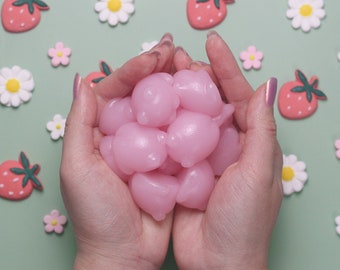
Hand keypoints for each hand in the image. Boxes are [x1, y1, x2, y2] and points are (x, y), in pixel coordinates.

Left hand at [60, 34, 174, 269]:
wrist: (126, 253)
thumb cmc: (97, 215)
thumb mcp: (78, 168)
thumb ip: (80, 125)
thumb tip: (84, 82)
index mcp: (102, 132)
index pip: (116, 89)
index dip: (134, 70)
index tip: (155, 58)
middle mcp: (127, 135)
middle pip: (143, 94)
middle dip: (159, 71)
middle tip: (177, 52)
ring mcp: (151, 147)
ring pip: (165, 110)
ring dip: (177, 88)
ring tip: (193, 69)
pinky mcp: (171, 161)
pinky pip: (181, 133)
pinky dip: (192, 116)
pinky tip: (204, 102)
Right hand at [172, 31, 282, 269]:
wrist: (217, 262)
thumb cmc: (244, 222)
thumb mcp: (258, 173)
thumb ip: (261, 130)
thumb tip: (265, 86)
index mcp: (251, 142)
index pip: (240, 96)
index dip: (227, 69)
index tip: (211, 45)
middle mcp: (228, 145)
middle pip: (212, 102)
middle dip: (198, 76)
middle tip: (178, 56)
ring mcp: (203, 156)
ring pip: (190, 117)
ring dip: (179, 95)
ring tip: (163, 73)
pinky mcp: (183, 169)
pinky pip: (173, 139)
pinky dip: (165, 122)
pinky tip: (151, 108)